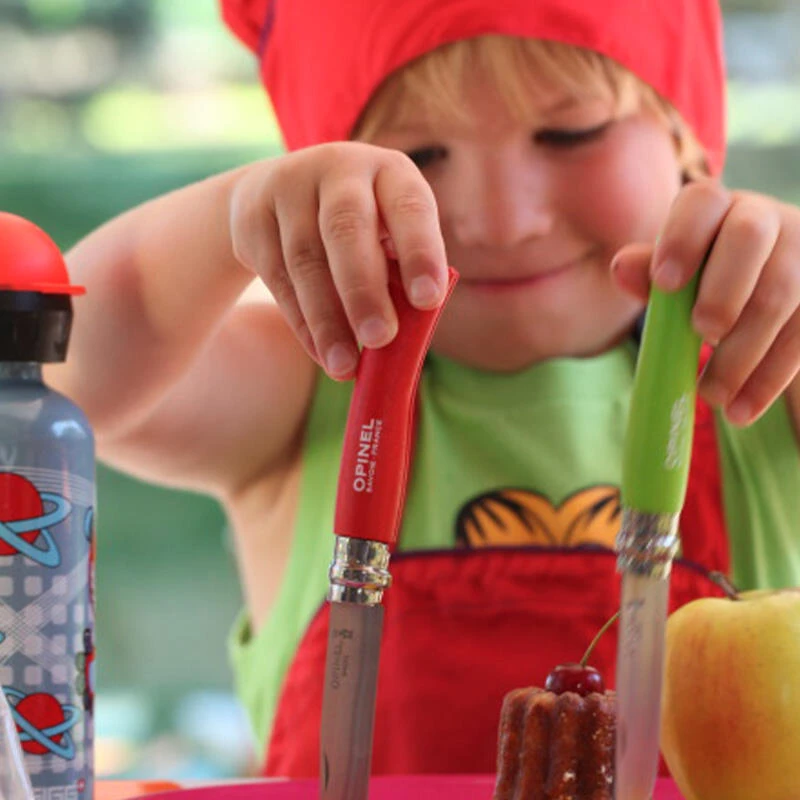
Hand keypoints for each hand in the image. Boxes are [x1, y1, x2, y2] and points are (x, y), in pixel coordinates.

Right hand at [229, 142, 448, 378]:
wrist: (276, 193)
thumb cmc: (359, 228)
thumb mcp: (387, 236)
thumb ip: (399, 277)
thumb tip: (404, 341)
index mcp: (389, 172)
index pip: (410, 208)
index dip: (420, 253)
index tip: (429, 301)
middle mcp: (339, 169)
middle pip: (346, 228)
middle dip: (363, 289)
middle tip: (379, 339)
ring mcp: (289, 187)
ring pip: (306, 260)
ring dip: (327, 320)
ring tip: (345, 365)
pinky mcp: (253, 217)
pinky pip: (279, 278)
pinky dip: (302, 323)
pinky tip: (321, 353)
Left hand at [612, 179, 799, 425]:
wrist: (760, 299)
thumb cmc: (703, 284)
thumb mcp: (674, 277)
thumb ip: (648, 272)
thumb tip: (621, 267)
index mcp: (717, 209)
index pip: (701, 201)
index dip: (682, 238)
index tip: (665, 284)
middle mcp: (766, 219)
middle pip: (750, 237)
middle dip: (724, 289)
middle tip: (702, 334)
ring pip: (781, 294)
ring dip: (744, 352)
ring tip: (712, 397)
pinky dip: (769, 379)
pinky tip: (742, 410)